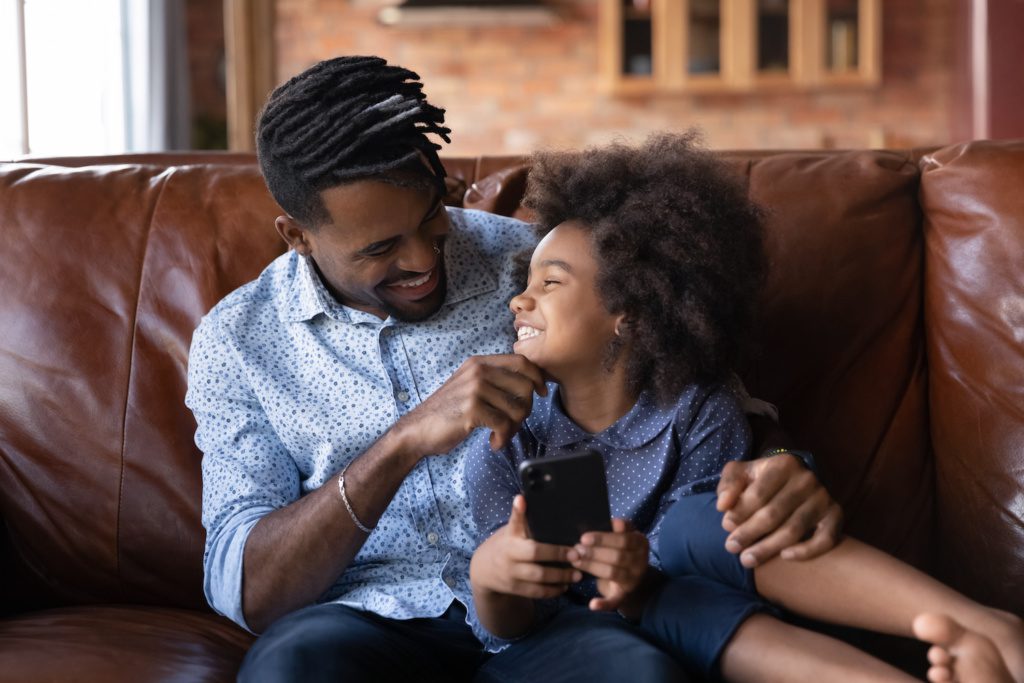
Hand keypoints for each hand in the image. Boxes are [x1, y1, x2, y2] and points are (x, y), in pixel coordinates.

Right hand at [395, 354, 546, 455]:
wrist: (416, 430)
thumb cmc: (447, 412)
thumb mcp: (469, 386)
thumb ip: (494, 380)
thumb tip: (531, 385)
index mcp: (479, 363)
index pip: (522, 361)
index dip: (538, 377)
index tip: (542, 392)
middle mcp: (478, 371)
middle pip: (526, 385)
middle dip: (526, 409)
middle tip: (514, 423)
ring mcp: (475, 389)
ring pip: (518, 408)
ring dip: (514, 428)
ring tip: (501, 435)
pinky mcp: (472, 410)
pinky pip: (505, 424)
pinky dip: (503, 438)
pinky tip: (493, 443)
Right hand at [470, 495, 579, 598]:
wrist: (484, 570)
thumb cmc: (506, 545)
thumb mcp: (510, 532)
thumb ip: (523, 523)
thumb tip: (534, 501)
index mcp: (509, 536)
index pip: (514, 522)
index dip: (517, 511)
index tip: (521, 499)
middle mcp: (509, 553)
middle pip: (534, 552)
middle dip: (557, 554)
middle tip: (577, 554)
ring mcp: (511, 573)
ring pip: (538, 576)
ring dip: (560, 576)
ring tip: (578, 574)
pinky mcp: (515, 589)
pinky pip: (537, 592)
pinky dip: (553, 590)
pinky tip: (565, 585)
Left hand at [569, 519, 648, 611]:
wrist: (634, 578)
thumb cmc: (620, 550)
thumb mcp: (621, 537)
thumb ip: (611, 529)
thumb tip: (589, 519)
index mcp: (640, 541)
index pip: (624, 537)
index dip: (604, 537)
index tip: (584, 536)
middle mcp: (640, 560)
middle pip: (618, 555)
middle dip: (594, 551)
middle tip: (576, 548)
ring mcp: (634, 579)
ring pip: (613, 572)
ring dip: (592, 567)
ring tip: (575, 561)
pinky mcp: (625, 595)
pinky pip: (615, 600)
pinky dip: (604, 604)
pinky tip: (592, 604)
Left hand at [716, 454, 842, 567]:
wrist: (796, 480)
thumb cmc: (762, 479)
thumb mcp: (742, 473)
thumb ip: (729, 484)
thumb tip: (723, 506)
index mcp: (783, 464)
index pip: (757, 494)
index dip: (739, 513)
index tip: (725, 526)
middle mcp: (807, 479)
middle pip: (773, 514)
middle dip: (749, 534)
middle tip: (731, 548)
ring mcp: (824, 498)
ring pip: (794, 530)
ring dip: (768, 548)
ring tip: (747, 559)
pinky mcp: (836, 515)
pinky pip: (825, 539)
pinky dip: (806, 551)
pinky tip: (785, 557)